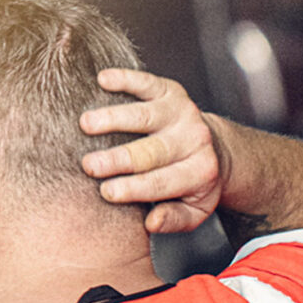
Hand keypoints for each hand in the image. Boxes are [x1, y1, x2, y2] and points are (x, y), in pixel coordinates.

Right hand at [79, 68, 224, 233]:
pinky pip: (148, 83)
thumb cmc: (192, 184)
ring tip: (86, 123)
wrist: (216, 149)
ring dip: (114, 118)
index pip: (161, 182)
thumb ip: (173, 219)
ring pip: (145, 115)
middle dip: (118, 158)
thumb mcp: (193, 211)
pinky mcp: (171, 92)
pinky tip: (103, 79)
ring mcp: (182, 113)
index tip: (106, 192)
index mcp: (198, 173)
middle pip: (151, 151)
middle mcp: (193, 140)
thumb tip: (151, 223)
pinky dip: (126, 79)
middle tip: (89, 165)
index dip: (133, 188)